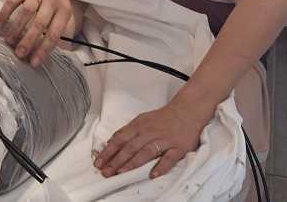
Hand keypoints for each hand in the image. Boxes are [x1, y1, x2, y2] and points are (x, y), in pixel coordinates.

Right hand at [0, 0, 73, 66]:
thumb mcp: (63, 12)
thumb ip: (58, 30)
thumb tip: (50, 53)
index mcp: (63, 10)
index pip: (55, 33)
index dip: (44, 49)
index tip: (34, 62)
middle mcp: (52, 1)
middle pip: (40, 23)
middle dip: (29, 40)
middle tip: (19, 53)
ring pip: (26, 11)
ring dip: (17, 27)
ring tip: (9, 41)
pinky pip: (12, 1)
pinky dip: (5, 13)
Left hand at [92, 97, 212, 178]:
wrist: (187, 111)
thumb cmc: (163, 118)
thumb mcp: (142, 120)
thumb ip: (129, 132)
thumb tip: (112, 143)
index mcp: (139, 126)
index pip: (120, 138)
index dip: (108, 151)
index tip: (99, 161)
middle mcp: (150, 133)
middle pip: (130, 147)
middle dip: (116, 160)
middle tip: (106, 171)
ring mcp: (164, 140)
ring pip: (146, 152)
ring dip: (132, 163)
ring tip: (121, 172)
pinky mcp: (178, 148)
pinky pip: (169, 158)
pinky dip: (161, 166)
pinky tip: (153, 174)